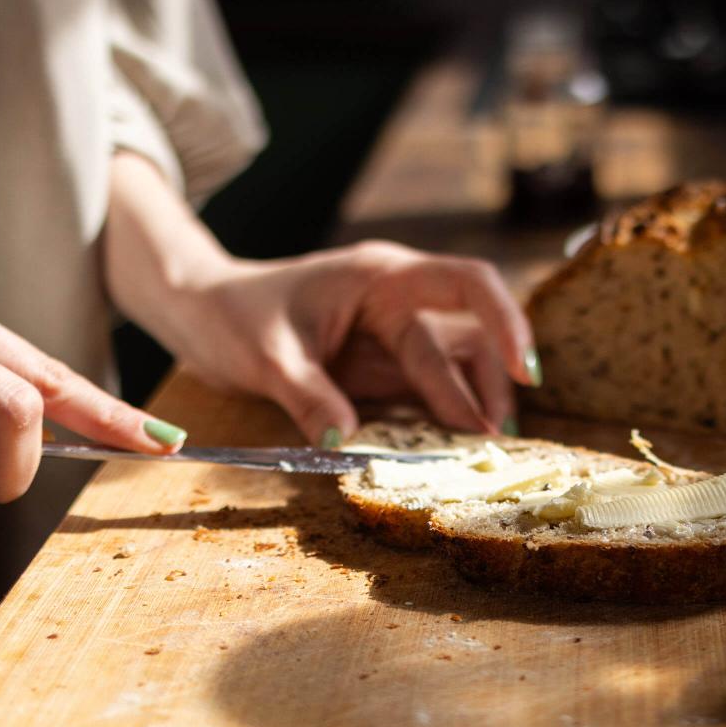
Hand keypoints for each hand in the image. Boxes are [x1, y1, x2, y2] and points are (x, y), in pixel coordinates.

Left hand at [135, 241, 536, 443]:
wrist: (200, 314)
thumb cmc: (231, 316)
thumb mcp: (263, 356)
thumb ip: (307, 395)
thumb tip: (345, 439)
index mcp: (381, 278)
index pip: (468, 283)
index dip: (505, 321)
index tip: (525, 368)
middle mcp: (398, 300)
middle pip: (469, 336)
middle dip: (488, 386)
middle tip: (494, 442)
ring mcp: (391, 334)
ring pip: (456, 363)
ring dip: (473, 402)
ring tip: (483, 449)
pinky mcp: (380, 366)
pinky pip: (426, 388)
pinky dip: (444, 416)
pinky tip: (453, 448)